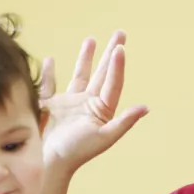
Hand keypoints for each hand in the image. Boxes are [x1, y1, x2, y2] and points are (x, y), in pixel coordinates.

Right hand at [39, 31, 148, 174]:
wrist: (48, 160)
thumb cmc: (77, 152)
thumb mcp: (105, 137)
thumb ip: (124, 121)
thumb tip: (146, 107)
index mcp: (101, 110)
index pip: (112, 82)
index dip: (117, 65)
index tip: (120, 48)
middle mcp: (87, 104)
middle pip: (102, 73)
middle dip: (111, 53)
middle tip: (121, 33)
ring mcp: (69, 103)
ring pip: (80, 74)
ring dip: (86, 58)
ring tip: (92, 39)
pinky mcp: (48, 104)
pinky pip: (49, 84)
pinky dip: (49, 72)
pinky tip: (50, 59)